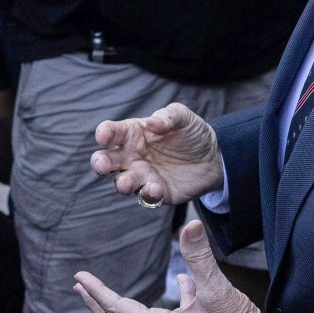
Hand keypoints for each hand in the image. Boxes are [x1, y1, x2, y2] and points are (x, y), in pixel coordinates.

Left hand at [74, 216, 259, 312]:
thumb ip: (200, 258)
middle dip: (97, 305)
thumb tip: (189, 226)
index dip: (97, 292)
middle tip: (80, 287)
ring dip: (120, 307)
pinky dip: (168, 301)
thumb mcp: (219, 290)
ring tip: (109, 290)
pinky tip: (184, 282)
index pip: (117, 309)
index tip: (79, 278)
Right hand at [88, 100, 223, 203]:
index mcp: (132, 133)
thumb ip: (168, 116)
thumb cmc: (191, 133)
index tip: (104, 136)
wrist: (213, 157)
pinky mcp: (156, 193)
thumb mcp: (183, 117)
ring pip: (122, 182)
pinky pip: (145, 196)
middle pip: (107, 160)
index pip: (111, 132)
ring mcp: (142, 175)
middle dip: (100, 163)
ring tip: (126, 182)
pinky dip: (147, 194)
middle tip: (102, 164)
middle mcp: (132, 156)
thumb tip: (152, 123)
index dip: (104, 133)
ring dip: (122, 183)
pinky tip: (155, 189)